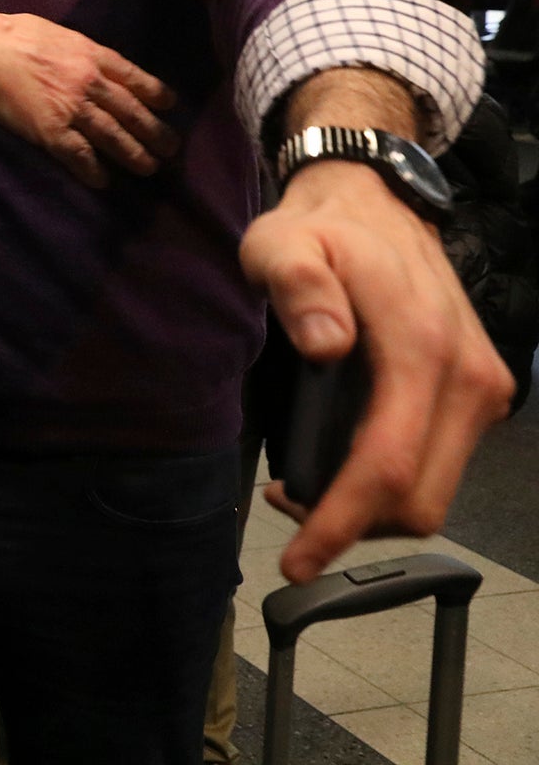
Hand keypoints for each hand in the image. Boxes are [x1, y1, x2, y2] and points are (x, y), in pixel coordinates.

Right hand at [0, 9, 179, 186]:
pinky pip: (79, 155)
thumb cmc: (9, 34)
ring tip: (148, 167)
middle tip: (170, 148)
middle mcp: (90, 83)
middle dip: (154, 131)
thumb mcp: (54, 32)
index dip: (155, 93)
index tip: (169, 105)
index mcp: (91, 54)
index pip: (134, 76)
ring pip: (113, 136)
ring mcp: (73, 109)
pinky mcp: (51, 131)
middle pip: (131, 111)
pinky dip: (93, 170)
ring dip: (134, 154)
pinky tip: (102, 181)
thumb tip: (84, 60)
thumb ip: (75, 50)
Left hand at [242, 161, 513, 582]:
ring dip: (371, 509)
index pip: (390, 463)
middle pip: (419, 499)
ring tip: (304, 486)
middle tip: (286, 508)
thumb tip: (327, 346)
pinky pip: (440, 467)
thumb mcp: (282, 243)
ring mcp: (481, 390)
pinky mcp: (478, 396)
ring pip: (434, 494)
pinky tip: (343, 463)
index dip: (344, 521)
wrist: (379, 204)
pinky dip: (393, 484)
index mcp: (421, 347)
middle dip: (354, 524)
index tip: (299, 559)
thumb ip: (297, 286)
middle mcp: (466, 378)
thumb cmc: (322, 229)